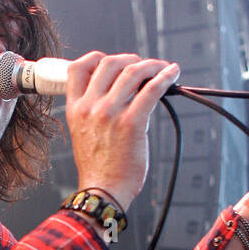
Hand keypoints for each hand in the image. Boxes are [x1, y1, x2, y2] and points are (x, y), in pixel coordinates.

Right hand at [65, 52, 179, 210]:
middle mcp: (90, 107)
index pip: (78, 68)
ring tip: (162, 68)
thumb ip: (93, 110)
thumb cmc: (98, 167)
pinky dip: (166, 77)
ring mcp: (110, 114)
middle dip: (130, 59)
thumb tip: (120, 91)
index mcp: (75, 109)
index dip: (97, 58)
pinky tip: (173, 74)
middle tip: (143, 66)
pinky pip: (152, 90)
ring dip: (152, 65)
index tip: (114, 62)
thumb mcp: (83, 133)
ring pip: (133, 71)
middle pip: (109, 62)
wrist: (103, 191)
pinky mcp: (132, 123)